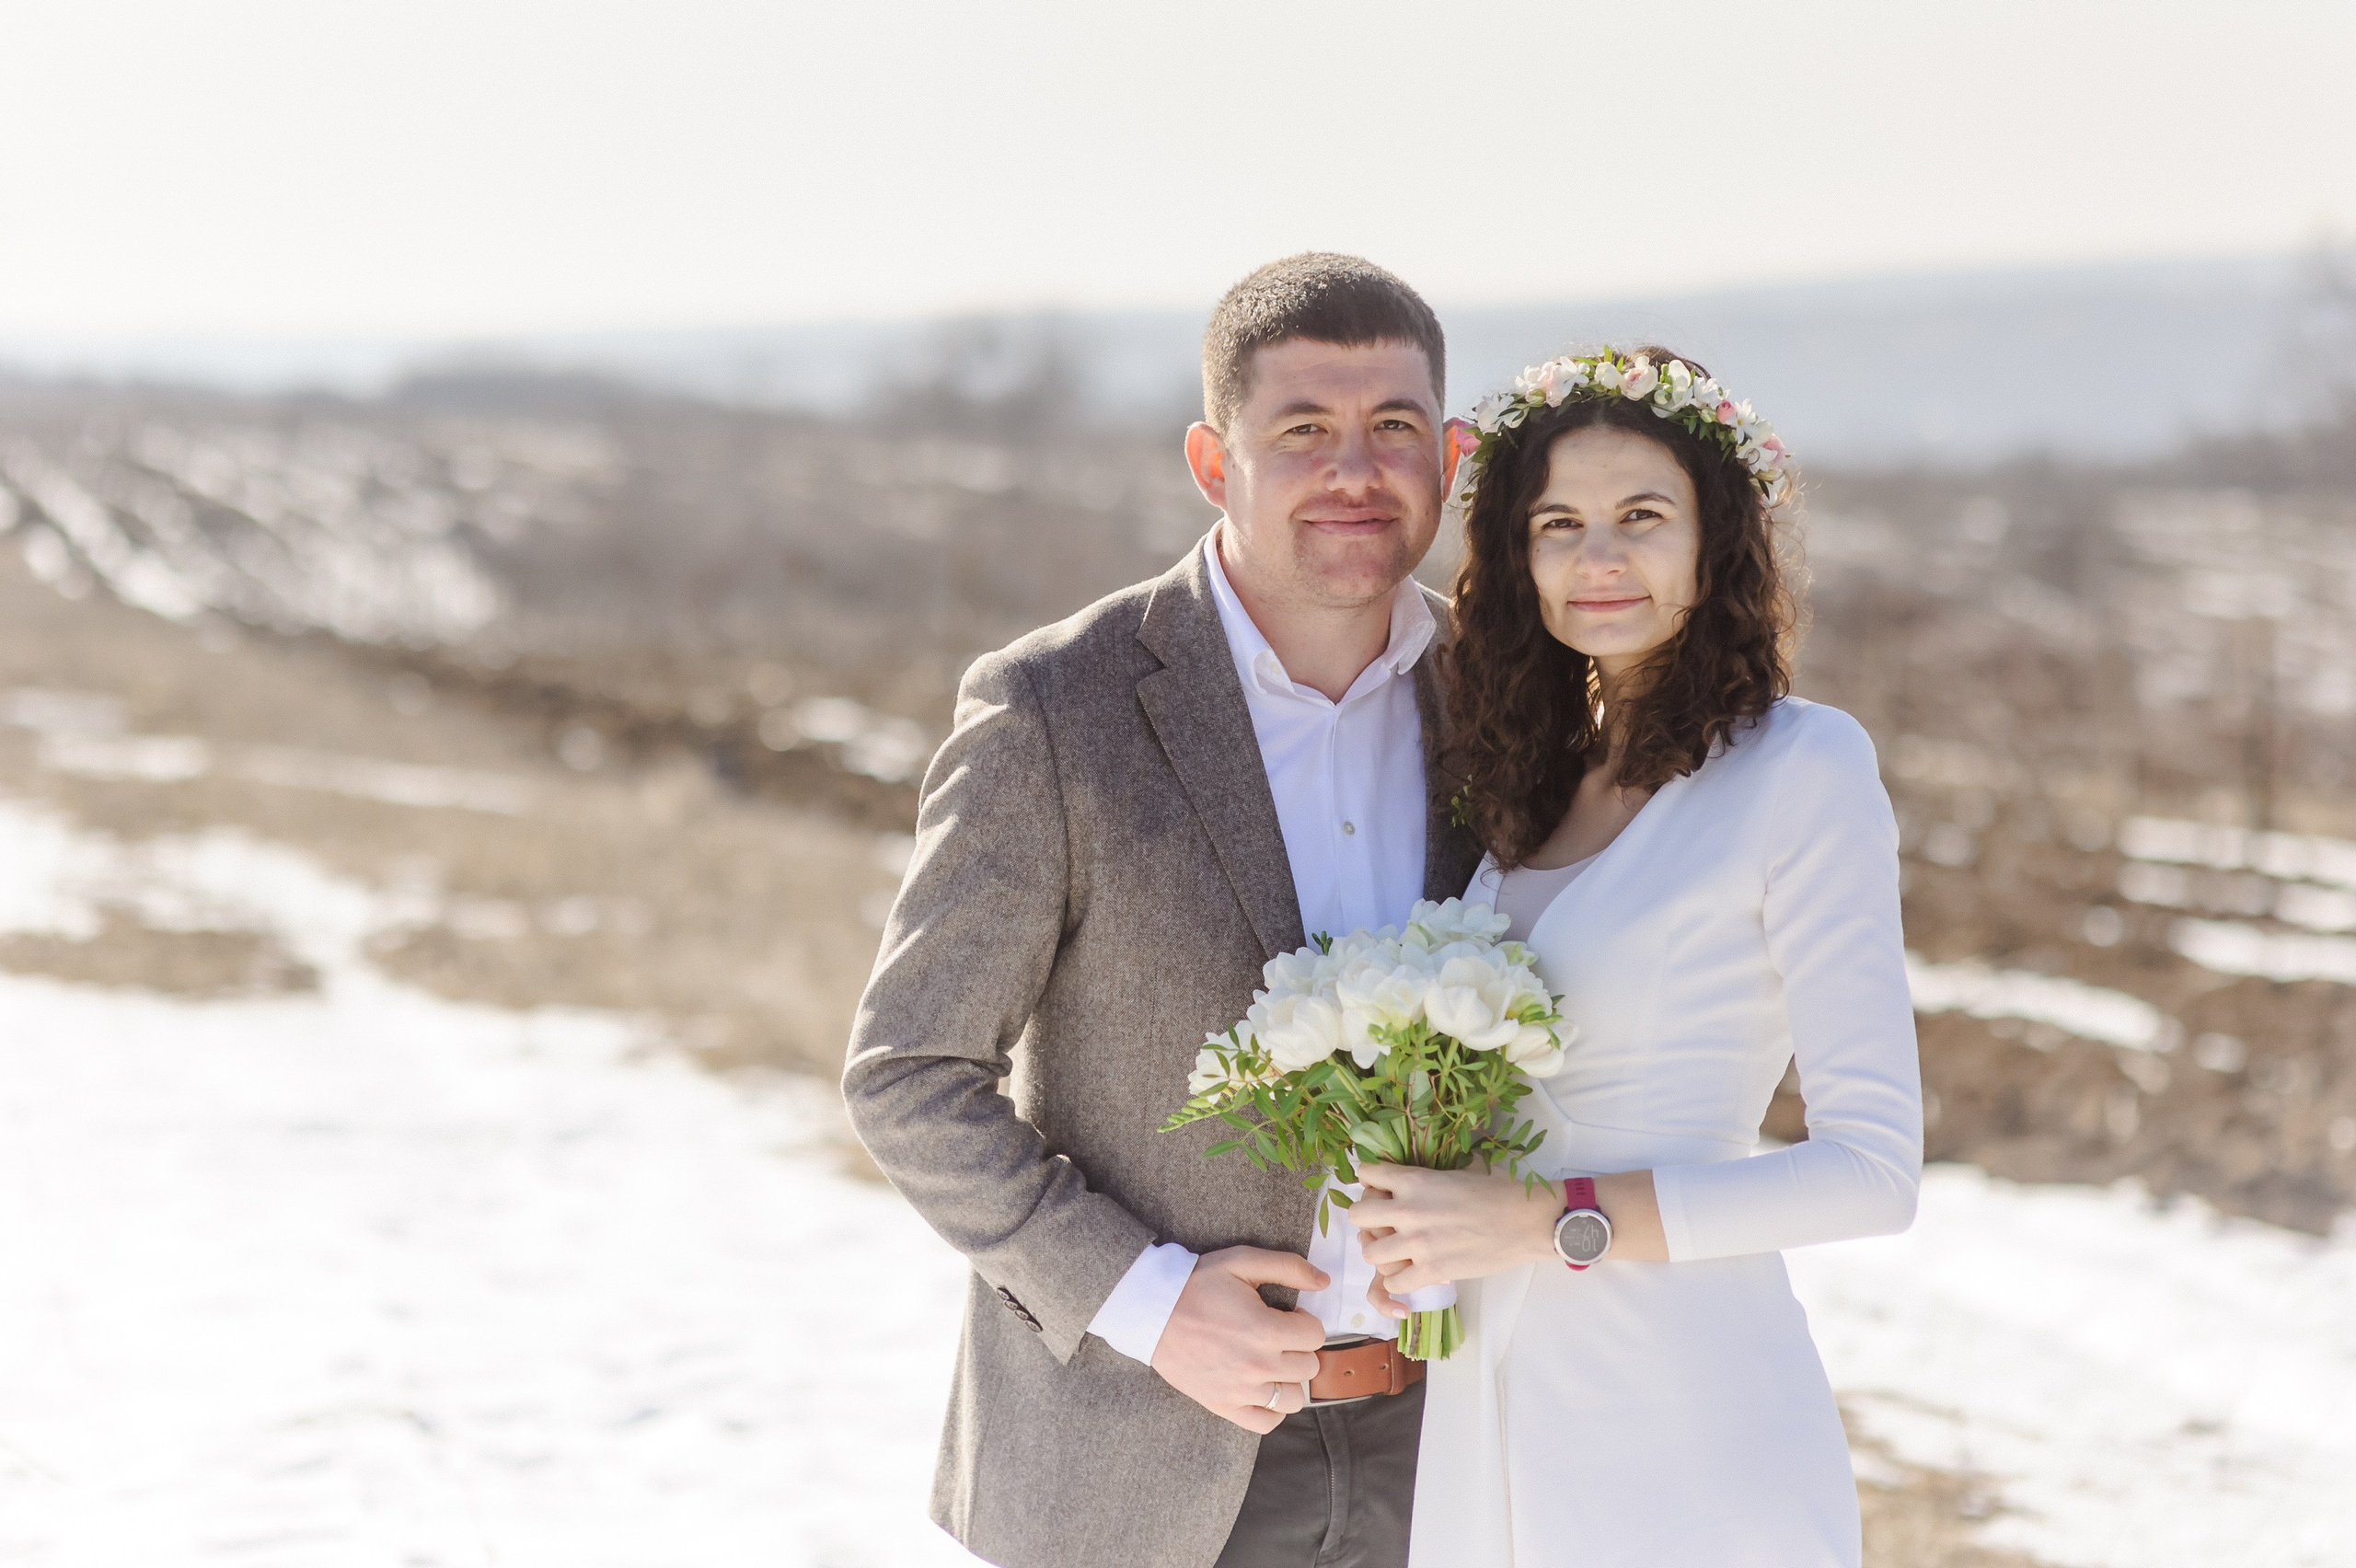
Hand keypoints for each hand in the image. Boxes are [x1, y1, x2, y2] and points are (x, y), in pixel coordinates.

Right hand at [1150, 1246, 1329, 1433]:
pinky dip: (1272, 1409)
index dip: (1304, 1322)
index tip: (1288, 1317)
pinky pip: (1267, 1422)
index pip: (1315, 1335)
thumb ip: (1287, 1266)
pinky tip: (1263, 1388)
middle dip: (1299, 1348)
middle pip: (1309, 1367)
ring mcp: (1241, 1391)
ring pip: (1295, 1398)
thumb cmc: (1197, 1284)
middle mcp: (1258, 1366)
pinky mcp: (1224, 1406)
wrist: (1152, 1312)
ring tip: (1271, 1362)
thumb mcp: (1241, 1261)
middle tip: (1278, 1336)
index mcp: (1266, 1330)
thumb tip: (1324, 1282)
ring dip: (1289, 1379)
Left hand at [1351, 1164, 1559, 1303]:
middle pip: (1357, 1215)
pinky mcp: (1431, 1271)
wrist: (1526, 1221)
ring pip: (1369, 1252)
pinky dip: (1399, 1281)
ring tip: (1398, 1253)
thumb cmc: (1497, 1192)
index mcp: (1414, 1180)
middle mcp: (1408, 1210)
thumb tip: (1408, 1180)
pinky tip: (1412, 1273)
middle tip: (1384, 1225)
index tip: (1381, 1190)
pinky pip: (1393, 1283)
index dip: (1371, 1183)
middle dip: (1367, 1220)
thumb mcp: (1454, 1172)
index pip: (1367, 1174)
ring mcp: (1417, 1243)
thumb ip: (1424, 1178)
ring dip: (1381, 1252)